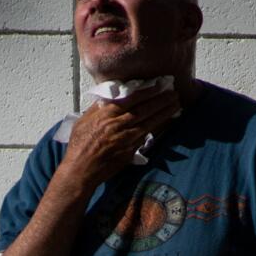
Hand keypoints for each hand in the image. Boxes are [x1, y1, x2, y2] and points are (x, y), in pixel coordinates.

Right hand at [59, 87, 178, 186]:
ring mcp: (125, 139)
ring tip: (176, 106)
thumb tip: (109, 97)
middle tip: (174, 93)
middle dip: (160, 101)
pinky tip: (166, 123)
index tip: (158, 85)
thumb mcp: (84, 121)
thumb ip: (98, 108)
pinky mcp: (130, 151)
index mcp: (105, 115)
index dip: (146, 92)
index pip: (130, 99)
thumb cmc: (79, 145)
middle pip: (143, 110)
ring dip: (164, 114)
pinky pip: (146, 138)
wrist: (80, 169)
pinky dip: (157, 129)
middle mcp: (117, 125)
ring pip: (149, 123)